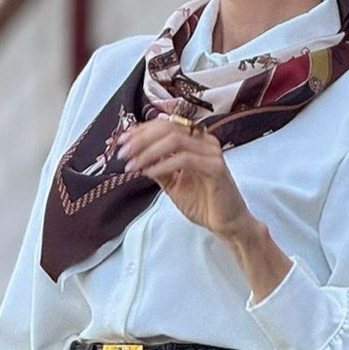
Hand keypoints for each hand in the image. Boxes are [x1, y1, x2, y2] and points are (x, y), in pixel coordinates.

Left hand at [116, 115, 252, 240]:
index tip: (121, 141)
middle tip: (123, 153)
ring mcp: (212, 152)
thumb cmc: (203, 203)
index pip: (165, 125)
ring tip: (132, 165)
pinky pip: (184, 159)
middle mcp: (205, 141)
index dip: (141, 130)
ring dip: (148, 151)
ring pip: (175, 140)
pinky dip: (163, 164)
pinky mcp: (215, 168)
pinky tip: (148, 173)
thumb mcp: (172, 183)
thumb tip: (135, 156)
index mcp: (196, 140)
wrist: (226, 223)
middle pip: (168, 128)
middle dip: (141, 139)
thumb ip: (158, 167)